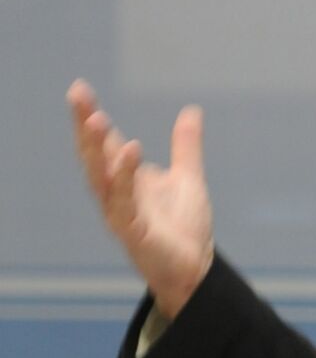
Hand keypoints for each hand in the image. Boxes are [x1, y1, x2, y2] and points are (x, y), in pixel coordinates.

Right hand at [67, 79, 213, 318]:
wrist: (195, 268)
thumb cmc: (184, 227)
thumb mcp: (188, 177)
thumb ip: (186, 146)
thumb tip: (191, 111)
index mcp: (125, 180)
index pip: (103, 144)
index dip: (91, 118)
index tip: (80, 89)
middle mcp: (116, 194)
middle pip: (93, 156)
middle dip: (84, 126)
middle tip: (77, 95)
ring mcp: (121, 213)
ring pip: (101, 177)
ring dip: (98, 149)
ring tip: (98, 118)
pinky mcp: (133, 231)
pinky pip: (124, 202)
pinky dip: (124, 177)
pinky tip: (130, 151)